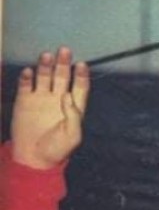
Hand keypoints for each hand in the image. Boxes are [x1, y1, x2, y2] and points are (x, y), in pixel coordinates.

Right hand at [11, 47, 89, 169]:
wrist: (33, 158)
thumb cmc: (56, 150)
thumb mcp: (72, 136)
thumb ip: (73, 116)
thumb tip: (68, 95)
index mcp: (73, 108)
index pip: (79, 87)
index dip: (81, 75)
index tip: (81, 65)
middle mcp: (57, 99)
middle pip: (62, 76)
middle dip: (64, 63)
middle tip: (65, 51)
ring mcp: (41, 98)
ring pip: (44, 76)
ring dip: (46, 66)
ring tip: (47, 56)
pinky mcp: (24, 100)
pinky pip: (26, 84)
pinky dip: (27, 77)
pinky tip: (29, 72)